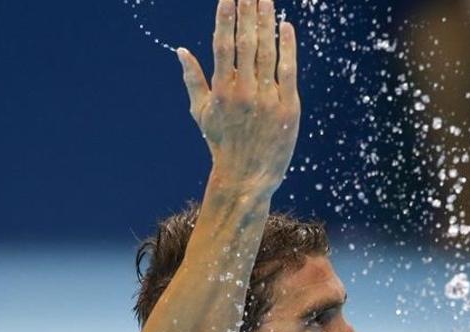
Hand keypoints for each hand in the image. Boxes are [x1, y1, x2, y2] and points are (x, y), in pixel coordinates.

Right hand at [177, 0, 299, 193]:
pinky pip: (289, 70)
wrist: (248, 176)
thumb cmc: (222, 143)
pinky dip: (288, 47)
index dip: (226, 18)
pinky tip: (286, 26)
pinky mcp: (288, 107)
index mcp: (221, 90)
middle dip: (248, 11)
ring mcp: (268, 98)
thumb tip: (180, 50)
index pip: (223, 45)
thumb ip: (193, 79)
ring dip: (267, 22)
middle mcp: (244, 92)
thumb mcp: (202, 113)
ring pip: (268, 51)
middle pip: (246, 42)